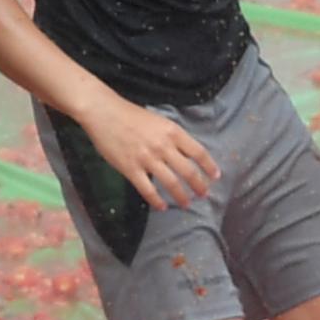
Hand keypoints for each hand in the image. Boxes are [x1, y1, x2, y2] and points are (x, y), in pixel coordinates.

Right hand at [78, 97, 217, 210]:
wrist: (104, 113)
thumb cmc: (131, 114)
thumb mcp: (159, 121)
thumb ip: (172, 137)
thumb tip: (185, 155)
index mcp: (172, 132)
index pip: (198, 152)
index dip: (209, 166)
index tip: (215, 176)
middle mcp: (163, 147)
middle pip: (188, 171)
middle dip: (199, 186)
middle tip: (204, 194)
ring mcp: (147, 159)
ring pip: (171, 183)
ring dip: (181, 196)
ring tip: (186, 204)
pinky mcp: (131, 169)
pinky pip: (147, 190)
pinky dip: (156, 201)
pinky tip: (161, 207)